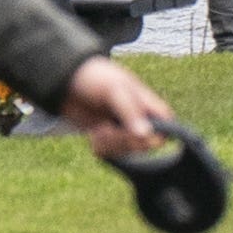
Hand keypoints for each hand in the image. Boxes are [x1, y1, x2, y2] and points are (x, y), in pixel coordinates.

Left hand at [52, 57, 170, 162]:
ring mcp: (122, 130)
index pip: (167, 127)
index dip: (157, 136)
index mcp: (147, 104)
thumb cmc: (95, 78)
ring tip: (99, 129)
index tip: (139, 135)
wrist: (66, 81)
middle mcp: (138, 119)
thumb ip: (131, 112)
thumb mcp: (114, 90)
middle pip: (145, 144)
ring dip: (110, 144)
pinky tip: (94, 133)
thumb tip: (147, 135)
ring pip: (126, 151)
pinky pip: (110, 154)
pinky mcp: (107, 139)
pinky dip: (100, 147)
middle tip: (108, 128)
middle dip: (125, 140)